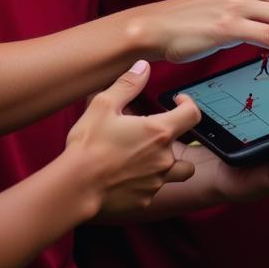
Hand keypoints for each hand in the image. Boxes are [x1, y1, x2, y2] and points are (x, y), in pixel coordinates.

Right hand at [66, 61, 199, 216]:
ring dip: (168, 163)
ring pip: (177, 172)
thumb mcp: (104, 105)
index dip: (188, 104)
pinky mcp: (145, 200)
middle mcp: (164, 158)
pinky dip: (148, 181)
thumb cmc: (89, 144)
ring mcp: (156, 182)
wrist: (76, 187)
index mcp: (159, 132)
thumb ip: (128, 84)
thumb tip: (144, 67)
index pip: (192, 114)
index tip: (178, 101)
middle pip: (185, 145)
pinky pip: (155, 188)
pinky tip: (128, 175)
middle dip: (170, 136)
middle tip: (149, 131)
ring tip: (148, 156)